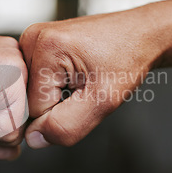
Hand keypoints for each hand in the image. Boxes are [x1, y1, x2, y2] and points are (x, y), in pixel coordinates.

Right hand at [19, 8, 164, 147]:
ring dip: (56, 95)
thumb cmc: (129, 57)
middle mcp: (32, 38)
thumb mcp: (104, 100)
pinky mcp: (37, 43)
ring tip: (81, 78)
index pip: (33, 109)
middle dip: (57, 103)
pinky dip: (54, 85)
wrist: (142, 34)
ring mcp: (33, 39)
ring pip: (32, 92)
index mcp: (45, 46)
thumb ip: (66, 125)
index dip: (61, 114)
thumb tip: (33, 138)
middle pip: (29, 98)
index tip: (85, 97)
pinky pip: (36, 80)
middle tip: (85, 87)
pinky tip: (74, 74)